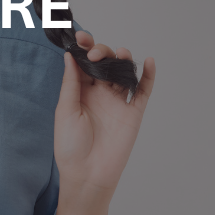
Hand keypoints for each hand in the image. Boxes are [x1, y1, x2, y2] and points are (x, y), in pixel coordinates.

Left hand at [53, 30, 155, 193]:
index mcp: (80, 91)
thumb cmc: (70, 146)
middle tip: (94, 55)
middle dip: (101, 52)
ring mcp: (118, 102)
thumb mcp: (65, 111)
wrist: (87, 175)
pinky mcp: (133, 113)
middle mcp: (100, 93)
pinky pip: (143, 91)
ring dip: (122, 59)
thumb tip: (70, 56)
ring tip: (116, 56)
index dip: (84, 49)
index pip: (84, 63)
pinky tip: (149, 62)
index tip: (80, 39)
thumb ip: (71, 83)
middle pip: (105, 63)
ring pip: (124, 72)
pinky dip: (148, 76)